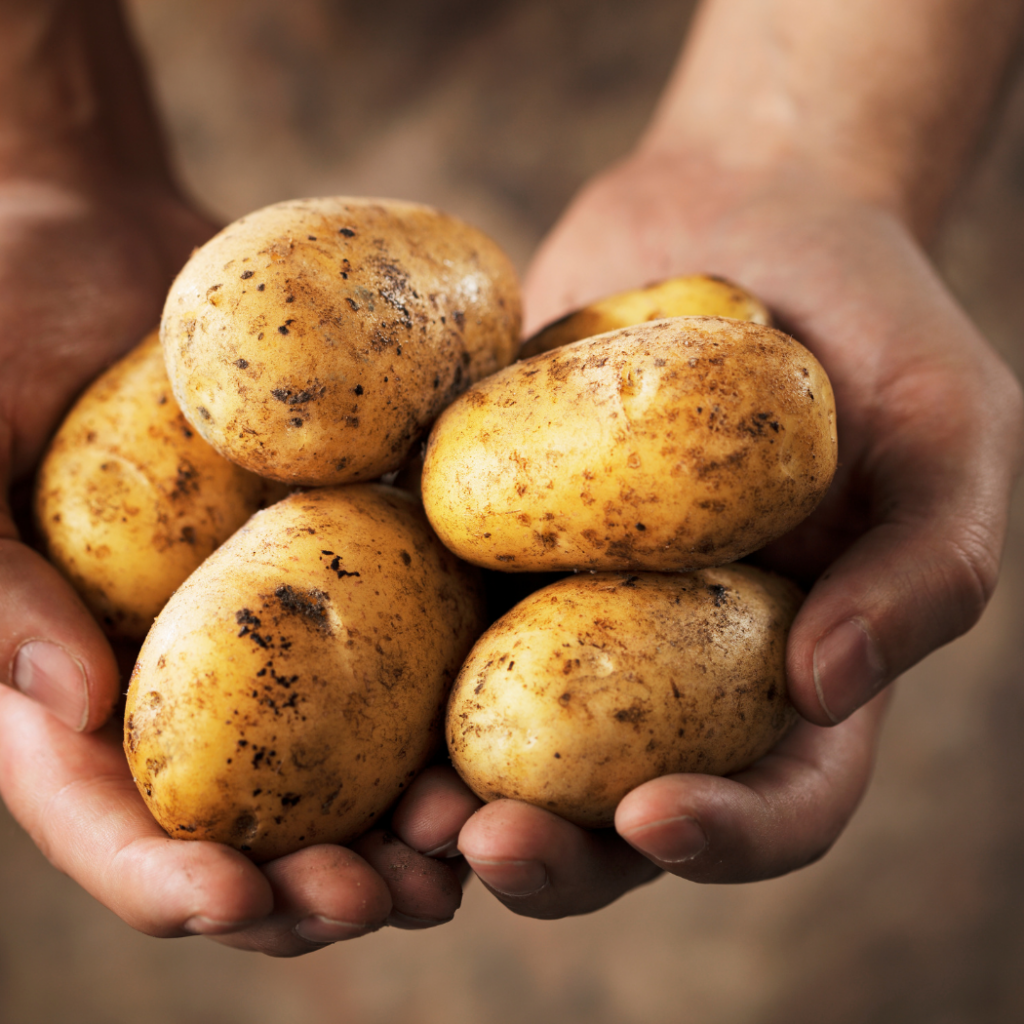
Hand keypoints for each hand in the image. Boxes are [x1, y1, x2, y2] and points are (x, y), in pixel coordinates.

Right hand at [0, 174, 469, 954]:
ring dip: (401, 828)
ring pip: (341, 766)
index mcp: (70, 677)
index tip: (235, 898)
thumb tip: (72, 707)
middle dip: (306, 885)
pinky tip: (502, 733)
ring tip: (463, 850)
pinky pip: (402, 648)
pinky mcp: (347, 563)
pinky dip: (448, 705)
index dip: (162, 877)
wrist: (104, 242)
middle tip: (383, 900)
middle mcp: (183, 674)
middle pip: (243, 825)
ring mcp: (272, 627)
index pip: (104, 816)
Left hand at [437, 147, 1021, 914]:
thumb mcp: (950, 433)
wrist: (747, 212)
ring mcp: (570, 603)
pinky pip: (434, 609)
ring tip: (400, 806)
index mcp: (790, 665)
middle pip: (614, 807)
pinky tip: (338, 663)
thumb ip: (927, 566)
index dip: (726, 838)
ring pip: (505, 738)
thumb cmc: (872, 323)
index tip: (656, 818)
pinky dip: (386, 657)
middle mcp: (674, 660)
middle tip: (481, 844)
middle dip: (553, 854)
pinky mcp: (493, 537)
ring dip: (448, 794)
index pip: (778, 798)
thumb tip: (826, 688)